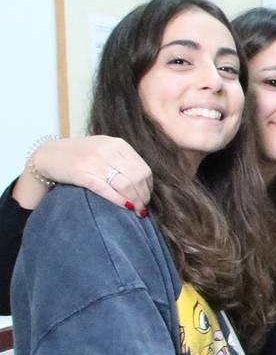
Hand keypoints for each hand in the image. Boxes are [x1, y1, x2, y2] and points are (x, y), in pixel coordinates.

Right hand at [33, 135, 153, 214]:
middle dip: (143, 196)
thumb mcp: (105, 149)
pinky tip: (125, 207)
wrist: (48, 155)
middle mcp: (107, 151)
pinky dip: (119, 200)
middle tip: (143, 207)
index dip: (148, 186)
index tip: (147, 196)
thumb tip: (146, 183)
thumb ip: (123, 160)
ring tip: (137, 210)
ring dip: (134, 201)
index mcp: (117, 144)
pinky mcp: (81, 174)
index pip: (143, 169)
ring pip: (125, 185)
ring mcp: (94, 162)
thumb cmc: (81, 155)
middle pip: (137, 178)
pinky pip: (106, 189)